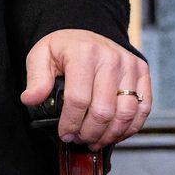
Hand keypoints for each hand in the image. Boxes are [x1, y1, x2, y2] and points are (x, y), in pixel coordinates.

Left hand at [21, 28, 151, 149]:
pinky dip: (130, 126)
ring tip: (95, 140)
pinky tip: (115, 133)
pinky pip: (143, 107)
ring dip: (110, 134)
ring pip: (126, 112)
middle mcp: (110, 59)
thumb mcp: (40, 57)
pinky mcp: (142, 72)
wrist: (86, 33)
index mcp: (83, 54)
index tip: (65, 134)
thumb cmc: (64, 48)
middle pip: (104, 110)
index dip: (71, 123)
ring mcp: (130, 66)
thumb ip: (36, 80)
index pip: (78, 99)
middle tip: (79, 139)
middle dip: (89, 132)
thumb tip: (30, 99)